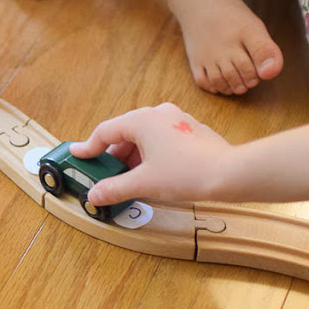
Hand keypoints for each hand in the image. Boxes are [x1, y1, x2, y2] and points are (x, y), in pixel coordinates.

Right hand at [70, 103, 232, 205]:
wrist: (230, 174)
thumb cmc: (188, 172)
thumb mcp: (144, 183)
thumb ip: (115, 188)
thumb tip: (96, 194)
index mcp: (142, 120)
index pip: (106, 131)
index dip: (89, 147)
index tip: (78, 155)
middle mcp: (159, 114)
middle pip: (125, 133)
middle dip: (113, 156)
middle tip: (104, 175)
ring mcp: (176, 120)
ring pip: (144, 137)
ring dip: (132, 157)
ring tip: (129, 180)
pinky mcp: (189, 130)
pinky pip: (160, 139)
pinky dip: (149, 155)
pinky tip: (151, 174)